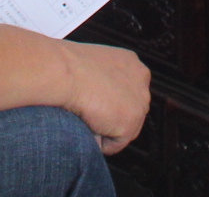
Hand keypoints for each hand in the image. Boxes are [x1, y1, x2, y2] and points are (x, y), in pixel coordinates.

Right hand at [60, 40, 151, 154]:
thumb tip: (99, 95)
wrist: (66, 73)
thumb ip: (105, 77)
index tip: (97, 102)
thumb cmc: (70, 66)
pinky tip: (87, 124)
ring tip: (86, 115)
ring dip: (105, 128)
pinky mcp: (129, 125)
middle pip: (130, 111)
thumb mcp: (94, 64)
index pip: (128, 92)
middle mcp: (142, 82)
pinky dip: (98, 141)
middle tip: (90, 111)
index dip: (110, 101)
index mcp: (132, 64)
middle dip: (112, 116)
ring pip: (123, 129)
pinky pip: (113, 144)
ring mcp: (139, 104)